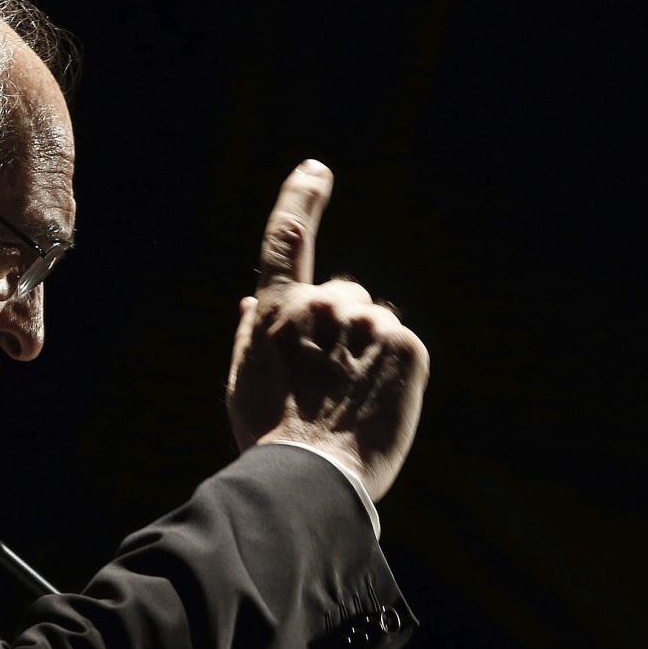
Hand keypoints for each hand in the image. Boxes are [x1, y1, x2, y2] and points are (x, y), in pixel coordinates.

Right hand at [226, 160, 428, 501]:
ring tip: (351, 399)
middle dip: (341, 326)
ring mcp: (366, 321)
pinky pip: (399, 345)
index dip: (299, 199)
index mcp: (277, 310)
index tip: (315, 171)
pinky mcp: (404, 345)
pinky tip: (375, 401)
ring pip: (372, 323)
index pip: (286, 239)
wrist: (313, 477)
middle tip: (329, 382)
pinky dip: (392, 369)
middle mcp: (322, 304)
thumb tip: (250, 303)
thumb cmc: (270, 437)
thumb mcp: (243, 382)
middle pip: (342, 297)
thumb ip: (250, 335)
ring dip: (366, 350)